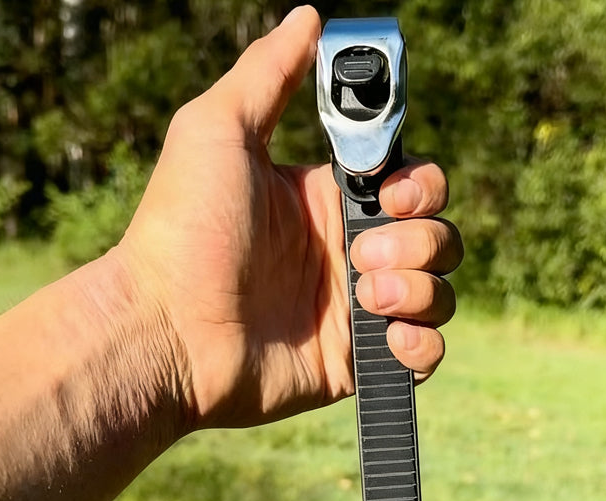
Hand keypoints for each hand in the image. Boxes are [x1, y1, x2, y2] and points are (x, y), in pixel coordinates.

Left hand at [117, 5, 461, 430]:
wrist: (165, 334)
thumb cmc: (184, 232)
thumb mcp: (215, 131)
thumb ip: (267, 74)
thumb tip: (311, 19)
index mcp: (329, 202)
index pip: (413, 184)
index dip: (420, 185)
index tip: (390, 191)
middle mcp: (349, 254)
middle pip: (438, 236)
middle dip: (418, 241)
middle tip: (359, 254)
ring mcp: (356, 312)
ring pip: (439, 292)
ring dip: (419, 290)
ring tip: (366, 297)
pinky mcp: (357, 362)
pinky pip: (424, 353)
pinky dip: (421, 344)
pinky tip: (387, 337)